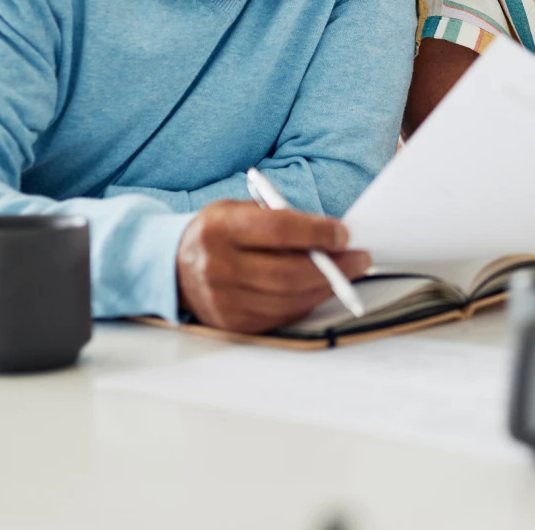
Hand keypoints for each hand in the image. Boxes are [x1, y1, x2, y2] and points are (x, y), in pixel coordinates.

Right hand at [176, 200, 370, 333]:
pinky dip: (307, 302)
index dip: (317, 232)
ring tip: (347, 274)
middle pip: (288, 272)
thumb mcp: (238, 211)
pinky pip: (281, 316)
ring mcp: (223, 301)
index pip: (278, 230)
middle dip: (333, 266)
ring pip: (289, 298)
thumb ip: (279, 219)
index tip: (344, 233)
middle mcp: (217, 267)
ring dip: (326, 287)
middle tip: (359, 258)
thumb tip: (331, 234)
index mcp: (219, 229)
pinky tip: (319, 289)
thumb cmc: (218, 233)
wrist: (174, 266)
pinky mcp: (232, 324)